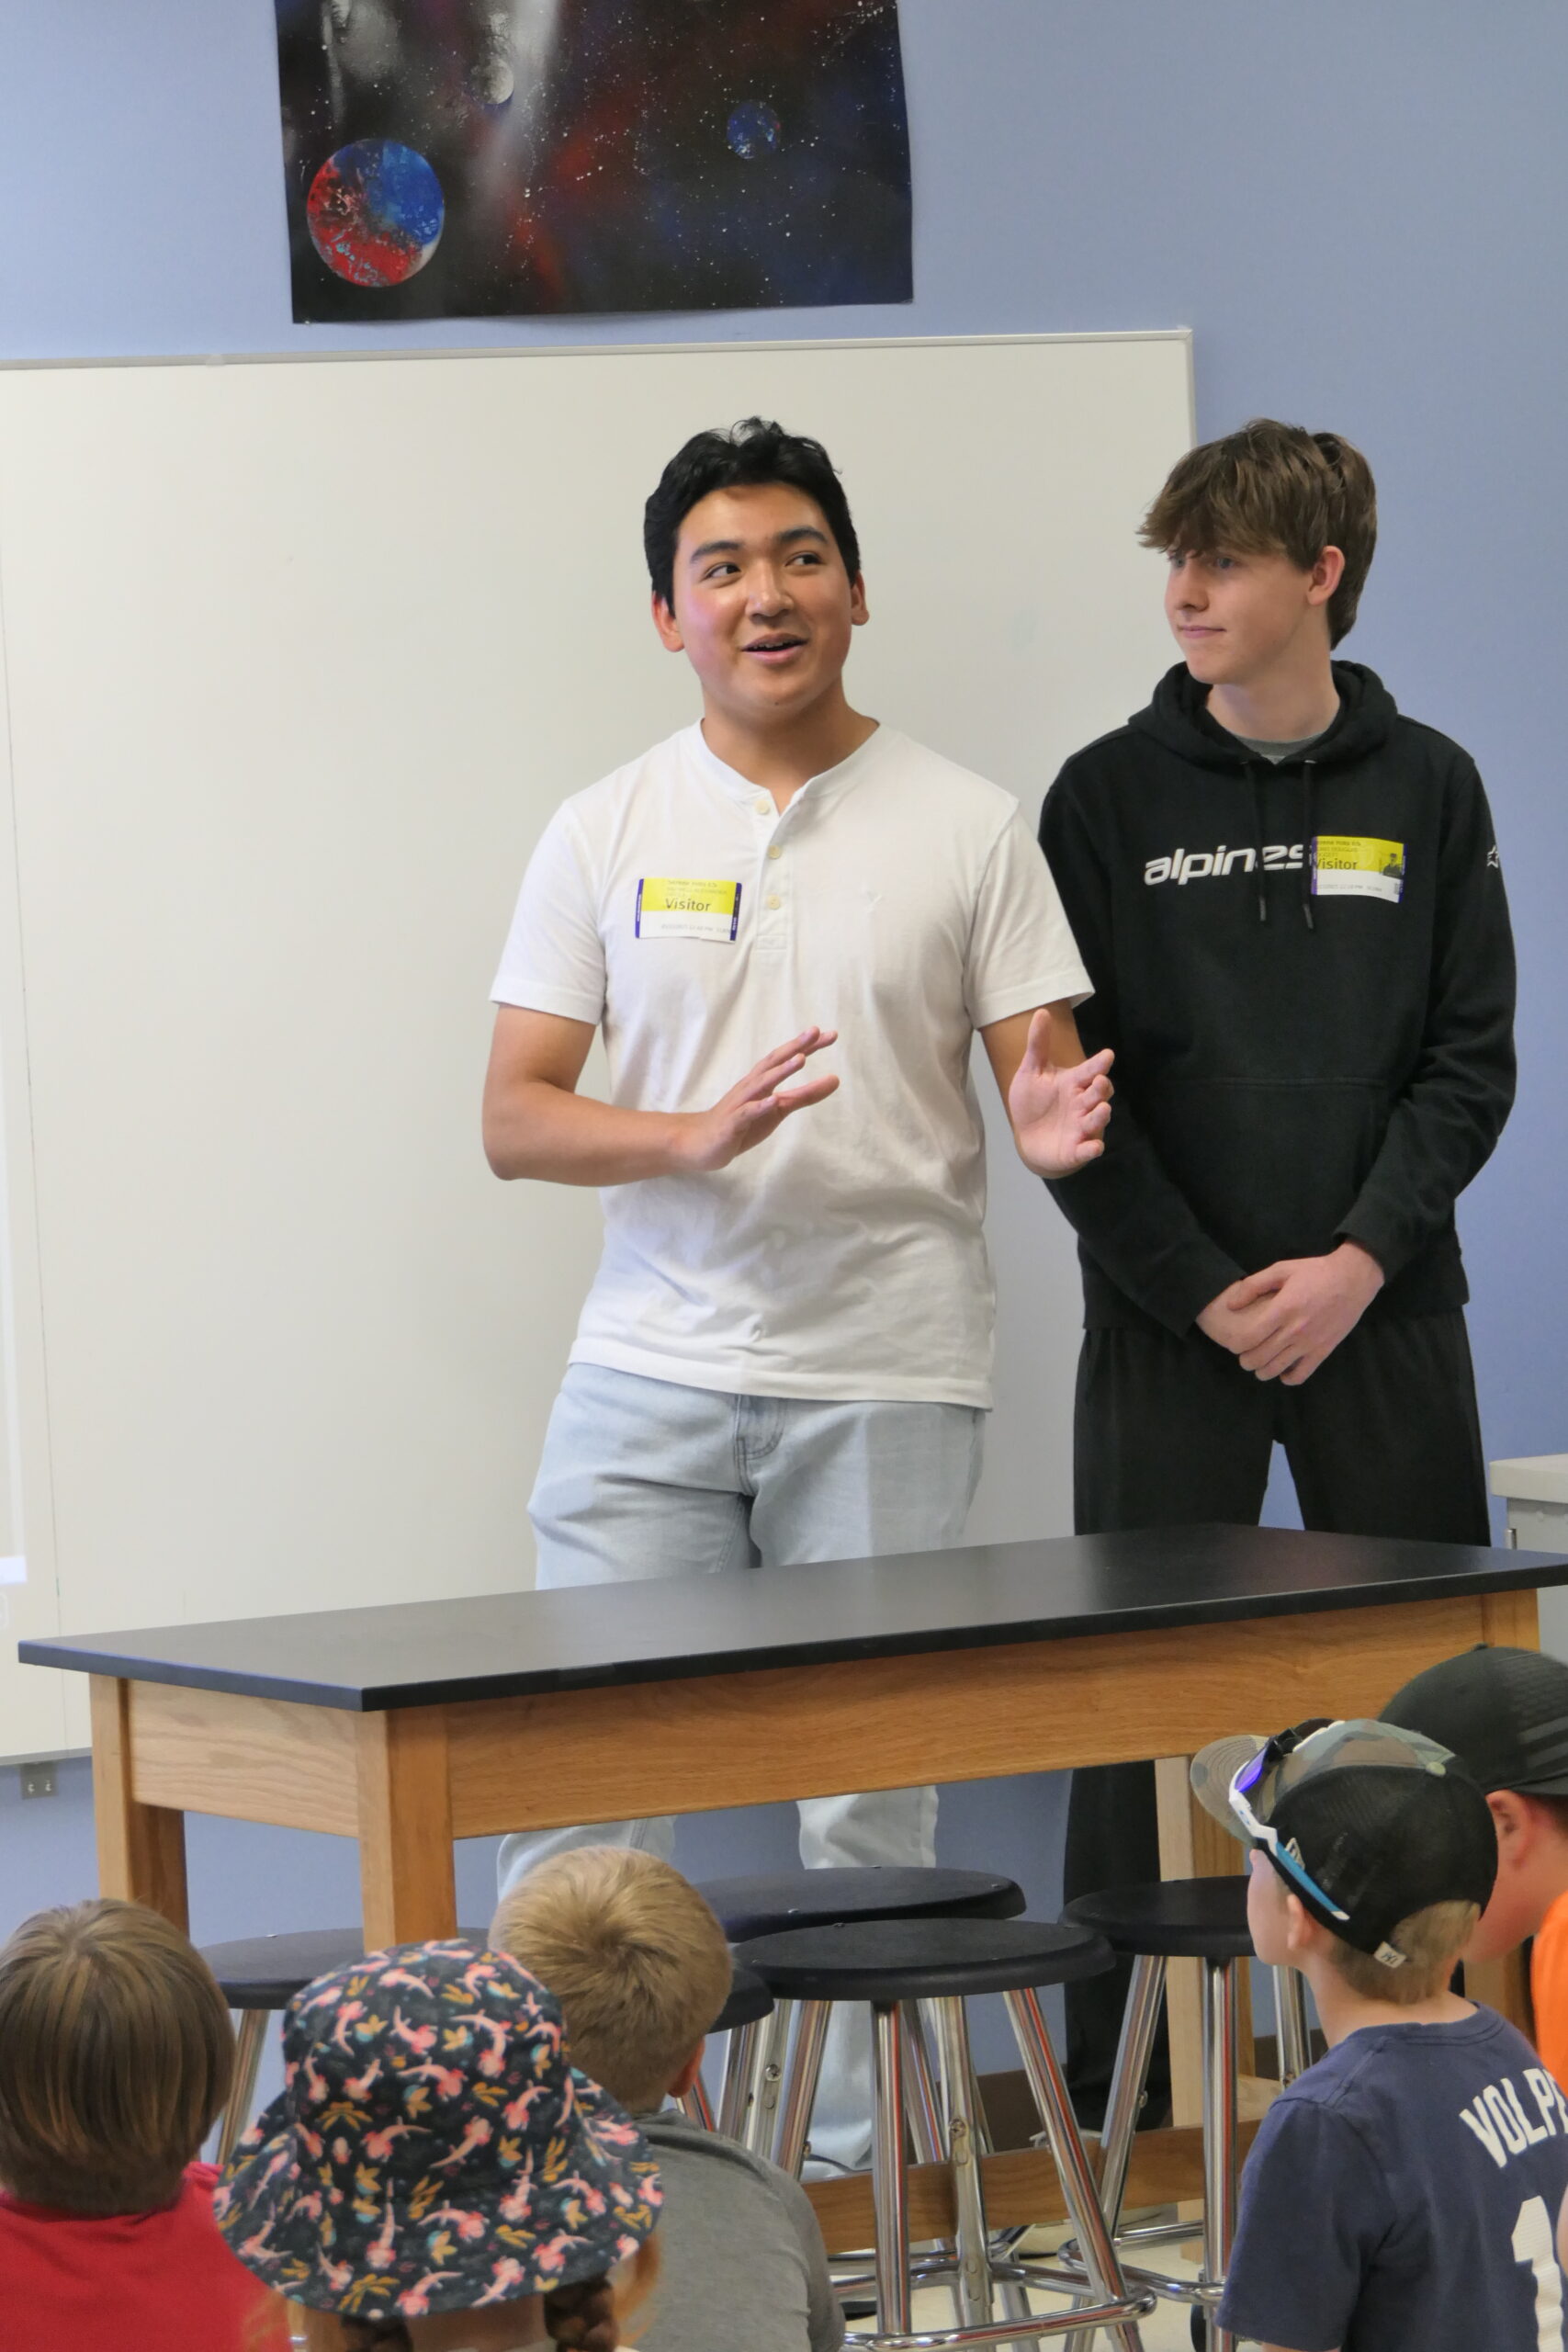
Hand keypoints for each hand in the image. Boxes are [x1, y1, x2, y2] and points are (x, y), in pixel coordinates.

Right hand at [671, 1028, 839, 1171]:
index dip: (807, 1046)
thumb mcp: (778, 1109)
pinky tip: (773, 1100)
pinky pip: (747, 1113)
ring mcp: (740, 1103)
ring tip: (800, 1058)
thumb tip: (836, 1080)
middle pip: (773, 1062)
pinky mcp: (732, 1124)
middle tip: (815, 1031)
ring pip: (761, 1084)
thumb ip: (805, 1095)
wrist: (700, 1143)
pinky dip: (760, 1106)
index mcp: (762, 1081)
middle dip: (794, 1047)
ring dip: (780, 1071)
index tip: (830, 1034)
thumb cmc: (742, 1123)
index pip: (786, 1058)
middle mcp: (751, 1086)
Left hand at [1008, 1012, 1113, 1176]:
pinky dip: (1092, 1149)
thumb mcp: (1032, 1071)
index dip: (1099, 1064)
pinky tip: (1095, 1147)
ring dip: (1101, 1115)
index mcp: (1074, 1083)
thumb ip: (1038, 1044)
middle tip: (1100, 1081)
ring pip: (1096, 1120)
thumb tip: (1041, 1011)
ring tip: (1103, 1109)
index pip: (1090, 1070)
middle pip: (1097, 1094)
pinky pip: (1087, 1150)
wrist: (1028, 1137)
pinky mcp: (1076, 1149)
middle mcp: (1082, 1104)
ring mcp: (1081, 1127)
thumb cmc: (1033, 1102)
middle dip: (1101, 1088)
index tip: (1107, 1055)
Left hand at [1200, 1242, 1384, 1385]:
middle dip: (1245, 1360)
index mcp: (1282, 1309)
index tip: (1234, 1342)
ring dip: (1262, 1371)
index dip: (1235, 1344)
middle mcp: (1294, 1330)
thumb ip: (1253, 1285)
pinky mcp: (1323, 1351)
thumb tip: (1231, 1305)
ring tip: (1259, 1364)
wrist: (1353, 1280)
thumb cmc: (1315, 1272)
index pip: (1248, 1338)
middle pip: (1259, 1358)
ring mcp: (1309, 1343)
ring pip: (1276, 1369)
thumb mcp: (1282, 1269)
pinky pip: (1301, 1375)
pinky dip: (1287, 1378)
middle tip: (1245, 1354)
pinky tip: (1283, 1370)